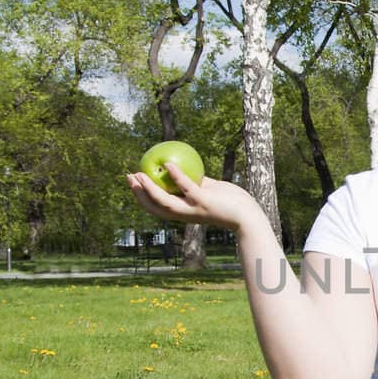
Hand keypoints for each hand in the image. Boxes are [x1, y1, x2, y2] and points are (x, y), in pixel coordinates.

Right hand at [125, 162, 260, 232]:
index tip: (134, 182)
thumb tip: (182, 169)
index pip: (158, 207)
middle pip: (155, 206)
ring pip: (165, 201)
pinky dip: (176, 176)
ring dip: (150, 188)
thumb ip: (195, 183)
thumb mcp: (209, 190)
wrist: (247, 215)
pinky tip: (168, 164)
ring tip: (141, 174)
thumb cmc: (230, 202)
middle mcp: (185, 214)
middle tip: (130, 177)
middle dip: (139, 193)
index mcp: (184, 212)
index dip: (143, 197)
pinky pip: (186, 187)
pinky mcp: (203, 201)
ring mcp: (193, 209)